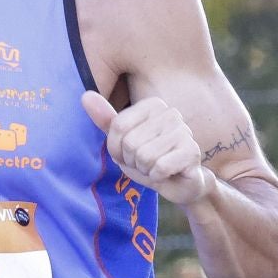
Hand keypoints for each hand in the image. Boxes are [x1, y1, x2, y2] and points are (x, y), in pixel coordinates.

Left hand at [80, 90, 216, 206]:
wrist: (180, 183)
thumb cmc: (150, 159)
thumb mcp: (123, 141)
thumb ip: (106, 120)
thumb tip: (86, 95)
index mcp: (153, 105)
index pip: (118, 126)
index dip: (116, 148)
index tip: (127, 154)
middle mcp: (171, 113)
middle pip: (130, 142)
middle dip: (132, 161)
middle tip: (145, 163)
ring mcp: (184, 131)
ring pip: (144, 156)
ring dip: (145, 169)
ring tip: (155, 167)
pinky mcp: (192, 151)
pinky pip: (159, 167)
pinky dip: (157, 177)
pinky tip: (167, 174)